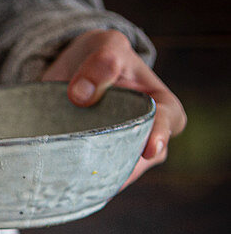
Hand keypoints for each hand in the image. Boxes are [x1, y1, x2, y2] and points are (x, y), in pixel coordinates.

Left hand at [41, 29, 185, 187]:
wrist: (73, 70)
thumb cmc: (101, 56)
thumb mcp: (106, 46)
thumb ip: (102, 62)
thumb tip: (81, 94)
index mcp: (161, 104)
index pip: (168, 121)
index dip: (160, 135)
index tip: (150, 150)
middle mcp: (145, 133)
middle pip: (142, 158)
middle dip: (124, 167)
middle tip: (102, 173)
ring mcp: (121, 151)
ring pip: (115, 173)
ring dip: (98, 178)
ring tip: (78, 182)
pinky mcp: (95, 161)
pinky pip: (91, 178)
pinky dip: (79, 181)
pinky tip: (64, 186)